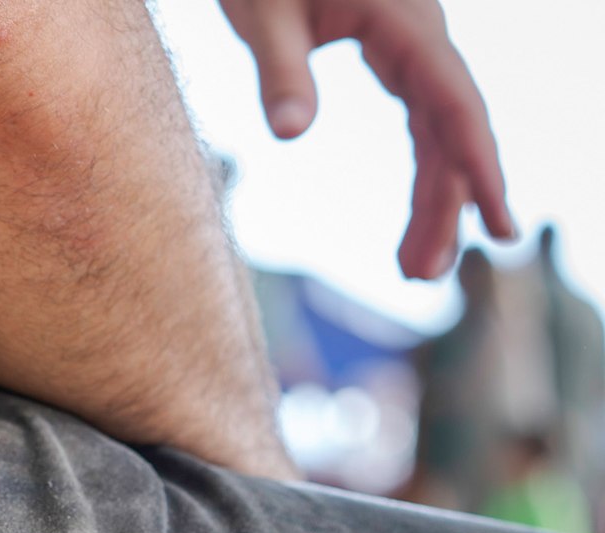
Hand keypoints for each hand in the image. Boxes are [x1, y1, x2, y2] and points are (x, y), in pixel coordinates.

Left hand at [217, 0, 516, 279]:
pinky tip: (419, 217)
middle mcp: (422, 34)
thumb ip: (280, 71)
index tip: (501, 226)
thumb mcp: (262, 14)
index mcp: (405, 21)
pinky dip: (422, 168)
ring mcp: (413, 45)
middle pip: (451, 130)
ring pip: (439, 132)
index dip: (480, 167)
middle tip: (424, 276)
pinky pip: (422, 119)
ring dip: (434, 198)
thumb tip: (289, 135)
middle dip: (447, 203)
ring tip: (415, 269)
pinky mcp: (394, 53)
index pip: (456, 104)